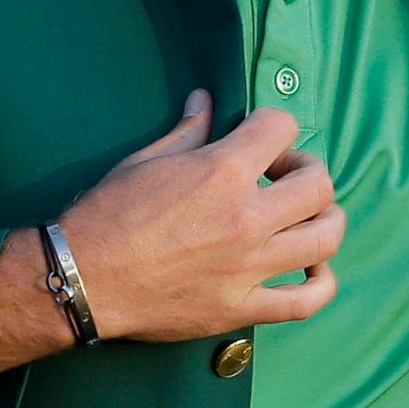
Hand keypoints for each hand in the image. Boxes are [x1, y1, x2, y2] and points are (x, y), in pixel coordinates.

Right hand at [60, 92, 344, 342]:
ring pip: (326, 238)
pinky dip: (321, 282)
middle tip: (281, 178)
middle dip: (305, 170)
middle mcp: (246, 217)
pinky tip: (311, 267)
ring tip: (305, 218)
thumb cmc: (108, 214)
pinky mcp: (243, 307)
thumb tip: (205, 100)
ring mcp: (249, 266)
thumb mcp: (147, 161)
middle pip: (318, 183)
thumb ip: (189, 131)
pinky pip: (306, 301)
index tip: (259, 140)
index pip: (282, 126)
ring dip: (325, 220)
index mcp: (222, 172)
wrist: (83, 278)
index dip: (273, 126)